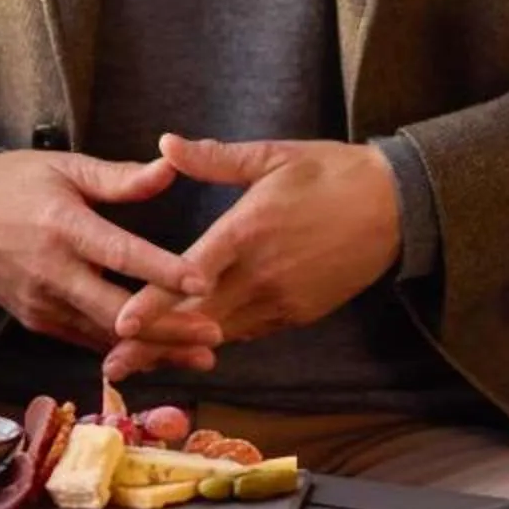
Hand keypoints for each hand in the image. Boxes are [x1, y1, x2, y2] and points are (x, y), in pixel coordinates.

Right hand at [0, 150, 215, 357]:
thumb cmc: (15, 183)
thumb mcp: (66, 168)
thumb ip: (120, 177)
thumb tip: (171, 169)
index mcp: (63, 226)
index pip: (120, 253)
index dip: (162, 270)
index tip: (202, 281)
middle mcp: (52, 272)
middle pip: (116, 310)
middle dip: (167, 329)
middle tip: (214, 337)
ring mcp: (42, 303)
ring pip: (103, 334)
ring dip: (152, 347)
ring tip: (199, 356)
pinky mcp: (36, 321)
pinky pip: (85, 339)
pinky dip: (121, 348)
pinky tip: (157, 355)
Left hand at [100, 135, 400, 383]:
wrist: (396, 207)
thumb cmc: (332, 173)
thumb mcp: (273, 156)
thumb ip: (215, 158)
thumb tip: (165, 144)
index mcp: (249, 231)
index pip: (191, 273)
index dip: (154, 302)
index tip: (119, 323)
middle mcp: (262, 274)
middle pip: (197, 317)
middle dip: (152, 343)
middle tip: (112, 364)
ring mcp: (282, 300)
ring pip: (220, 332)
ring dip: (179, 348)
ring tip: (139, 364)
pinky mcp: (298, 314)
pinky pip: (247, 331)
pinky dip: (217, 339)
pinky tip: (189, 347)